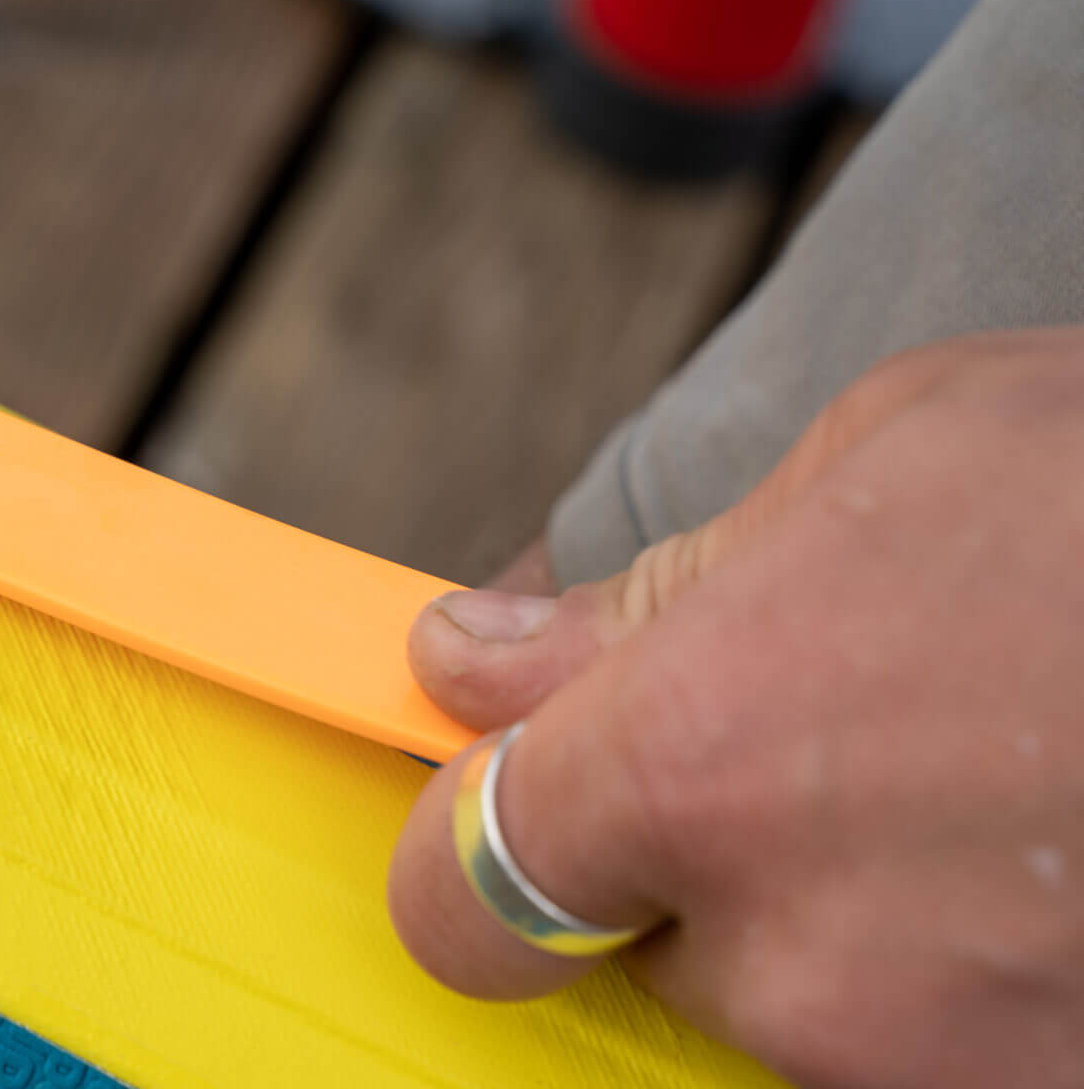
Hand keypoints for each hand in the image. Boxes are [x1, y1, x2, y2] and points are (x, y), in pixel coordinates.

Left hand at [391, 330, 1083, 1085]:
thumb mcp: (878, 462)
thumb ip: (646, 594)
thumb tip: (473, 657)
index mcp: (700, 770)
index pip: (467, 890)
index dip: (475, 839)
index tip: (510, 790)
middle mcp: (807, 964)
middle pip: (662, 953)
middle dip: (712, 858)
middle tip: (852, 736)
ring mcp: (951, 1066)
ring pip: (822, 1011)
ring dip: (871, 916)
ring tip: (1009, 778)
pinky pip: (955, 1046)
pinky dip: (992, 970)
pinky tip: (1066, 854)